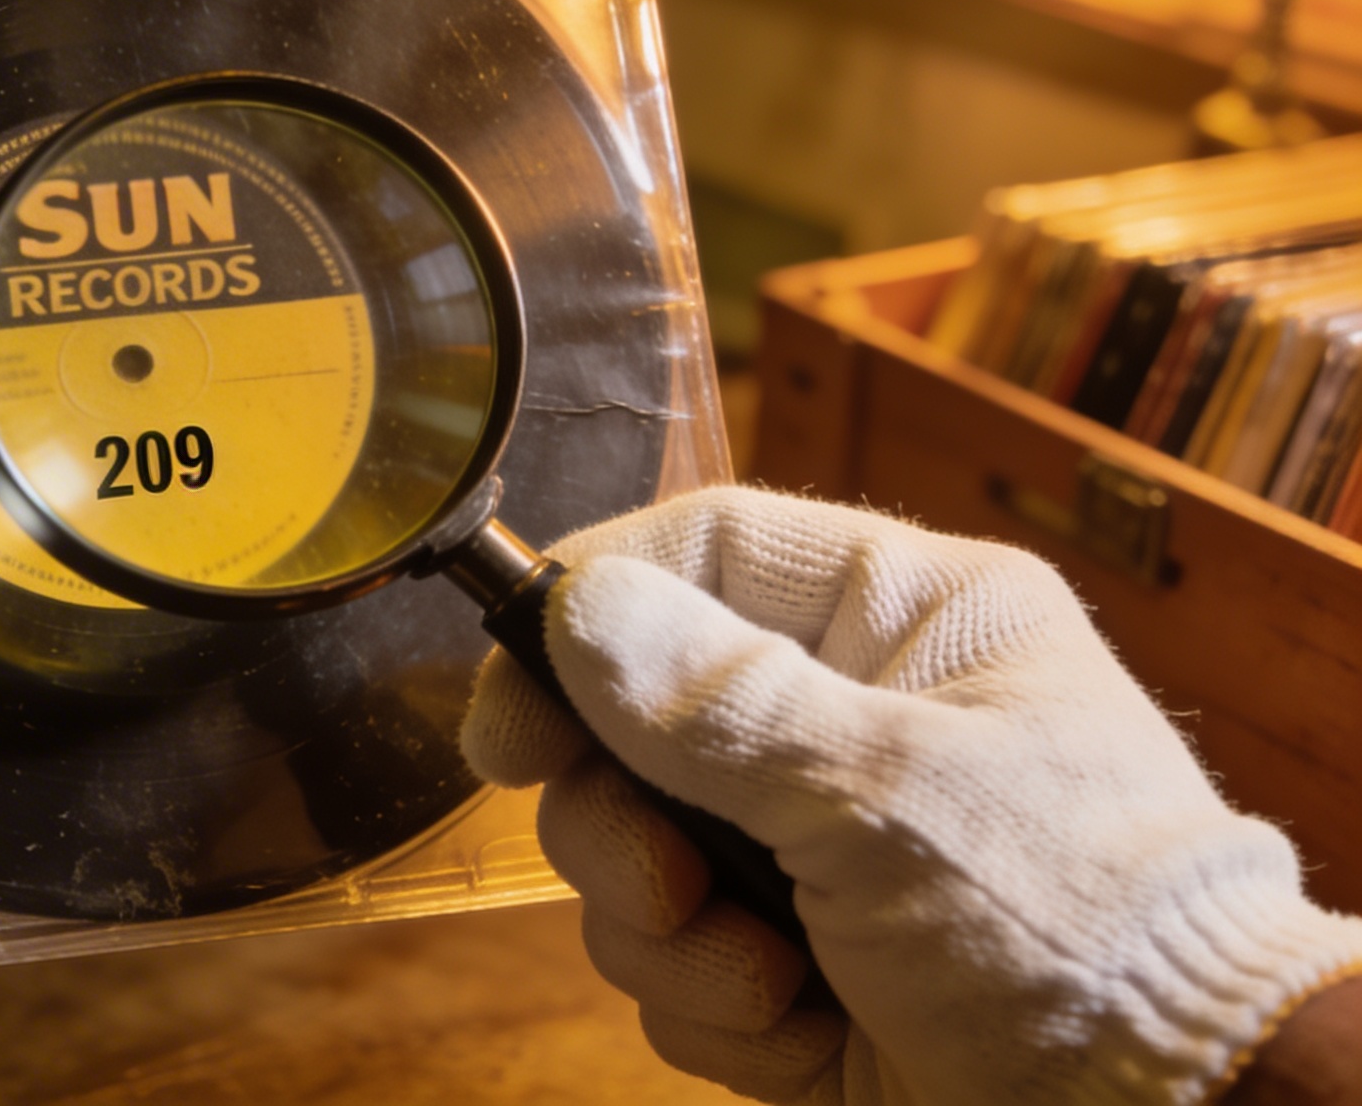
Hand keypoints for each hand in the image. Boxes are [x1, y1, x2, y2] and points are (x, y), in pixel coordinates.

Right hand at [461, 486, 1361, 1104]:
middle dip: (624, 827)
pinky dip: (720, 1014)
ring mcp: (820, 845)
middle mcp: (848, 719)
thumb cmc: (1080, 930)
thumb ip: (711, 699)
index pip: (699, 555)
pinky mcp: (802, 958)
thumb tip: (573, 605)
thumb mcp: (883, 795)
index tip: (508, 720)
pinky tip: (804, 1034)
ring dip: (674, 939)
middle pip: (629, 722)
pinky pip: (677, 963)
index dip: (582, 617)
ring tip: (770, 980)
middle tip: (665, 884)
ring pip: (637, 856)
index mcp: (901, 622)